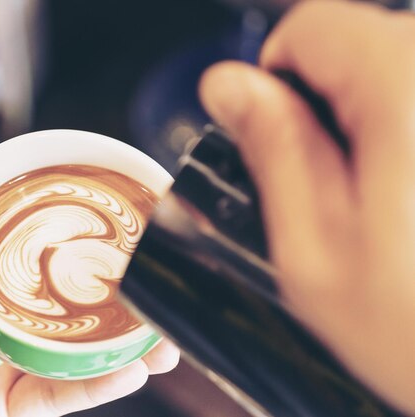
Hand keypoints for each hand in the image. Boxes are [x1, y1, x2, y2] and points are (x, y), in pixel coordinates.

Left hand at [0, 237, 178, 416]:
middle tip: (152, 285)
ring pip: (69, 349)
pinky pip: (55, 395)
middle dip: (110, 294)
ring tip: (157, 335)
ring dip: (116, 344)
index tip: (109, 232)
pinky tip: (124, 372)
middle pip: (59, 299)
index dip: (66, 239)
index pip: (20, 250)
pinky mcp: (5, 409)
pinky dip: (92, 386)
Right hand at [200, 1, 414, 413]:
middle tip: (331, 194)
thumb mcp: (313, 249)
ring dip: (368, 129)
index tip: (277, 140)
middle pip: (355, 46)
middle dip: (322, 110)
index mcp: (405, 92)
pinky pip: (414, 105)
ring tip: (382, 208)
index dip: (272, 81)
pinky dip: (400, 141)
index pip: (309, 28)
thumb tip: (228, 86)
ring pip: (393, 74)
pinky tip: (412, 203)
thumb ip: (270, 152)